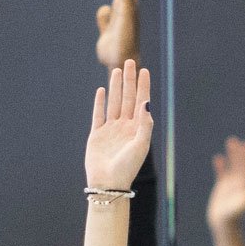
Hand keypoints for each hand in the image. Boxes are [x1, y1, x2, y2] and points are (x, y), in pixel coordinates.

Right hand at [86, 60, 154, 191]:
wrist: (108, 183)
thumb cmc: (127, 167)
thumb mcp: (141, 145)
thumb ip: (145, 123)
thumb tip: (146, 102)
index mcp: (138, 129)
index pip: (142, 102)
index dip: (143, 86)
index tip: (145, 70)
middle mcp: (125, 127)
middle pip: (127, 98)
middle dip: (129, 81)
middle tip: (130, 62)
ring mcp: (111, 130)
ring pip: (114, 103)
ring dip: (116, 87)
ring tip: (117, 71)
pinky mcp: (97, 135)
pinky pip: (99, 115)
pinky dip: (100, 102)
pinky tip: (102, 91)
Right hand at [206, 137, 244, 228]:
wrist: (224, 224)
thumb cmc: (234, 214)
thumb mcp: (243, 201)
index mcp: (244, 184)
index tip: (244, 145)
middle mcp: (238, 183)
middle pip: (238, 164)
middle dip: (236, 152)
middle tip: (233, 139)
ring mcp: (230, 185)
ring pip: (230, 166)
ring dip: (230, 155)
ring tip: (228, 143)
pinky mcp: (221, 188)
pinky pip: (221, 174)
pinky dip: (220, 166)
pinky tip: (218, 158)